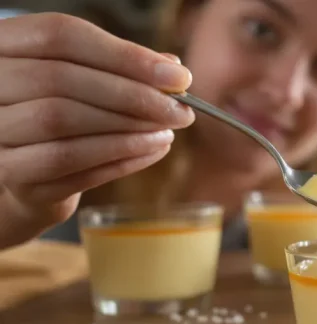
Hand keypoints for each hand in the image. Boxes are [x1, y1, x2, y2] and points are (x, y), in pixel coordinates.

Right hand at [0, 13, 194, 245]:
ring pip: (61, 122)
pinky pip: (69, 164)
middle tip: (180, 110)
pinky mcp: (12, 176)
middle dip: (132, 95)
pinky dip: (119, 159)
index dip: (125, 55)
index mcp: (5, 45)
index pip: (61, 36)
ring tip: (167, 132)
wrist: (31, 175)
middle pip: (61, 79)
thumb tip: (173, 69)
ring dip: (127, 128)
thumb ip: (123, 69)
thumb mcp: (88, 81)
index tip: (178, 76)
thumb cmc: (63, 114)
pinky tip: (152, 152)